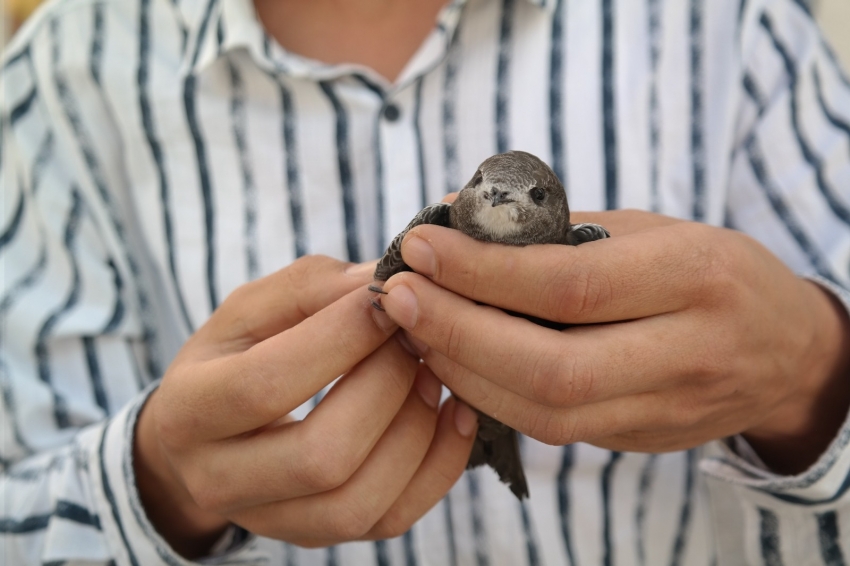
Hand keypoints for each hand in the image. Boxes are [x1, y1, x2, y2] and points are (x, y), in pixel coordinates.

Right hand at [134, 256, 477, 557]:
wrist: (207, 437)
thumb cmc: (234, 358)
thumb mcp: (251, 311)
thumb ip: (310, 290)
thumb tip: (385, 282)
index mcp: (189, 410)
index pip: (266, 383)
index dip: (341, 338)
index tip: (390, 297)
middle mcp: (218, 481)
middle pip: (322, 456)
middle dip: (386, 387)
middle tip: (415, 338)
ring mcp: (270, 520)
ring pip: (359, 502)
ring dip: (416, 431)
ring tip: (432, 375)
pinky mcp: (317, 536)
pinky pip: (390, 521)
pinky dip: (437, 467)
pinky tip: (452, 414)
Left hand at [379, 210, 849, 474]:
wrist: (787, 352)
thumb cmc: (708, 271)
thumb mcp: (651, 229)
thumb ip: (557, 228)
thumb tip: (455, 215)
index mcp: (694, 277)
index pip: (572, 285)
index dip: (484, 271)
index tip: (420, 246)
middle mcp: (686, 353)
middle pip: (553, 367)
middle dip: (458, 331)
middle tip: (395, 295)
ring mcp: (666, 409)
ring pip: (547, 412)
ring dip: (463, 371)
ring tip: (411, 329)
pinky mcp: (642, 441)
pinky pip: (554, 430)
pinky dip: (491, 398)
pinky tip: (452, 364)